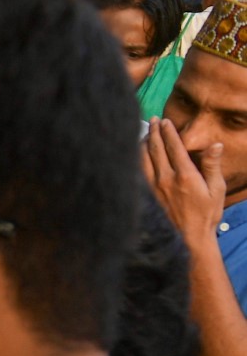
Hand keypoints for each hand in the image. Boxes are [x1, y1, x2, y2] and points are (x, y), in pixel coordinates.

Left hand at [143, 117, 225, 252]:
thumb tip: (215, 145)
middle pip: (156, 150)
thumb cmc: (207, 212)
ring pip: (144, 159)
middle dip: (154, 132)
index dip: (168, 132)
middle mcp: (166, 179)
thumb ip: (212, 165)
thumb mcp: (216, 188)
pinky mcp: (149, 194)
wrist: (189, 236)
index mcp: (184, 176)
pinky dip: (138, 158)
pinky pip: (140, 171)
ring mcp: (154, 187)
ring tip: (146, 132)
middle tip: (153, 119)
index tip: (164, 120)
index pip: (173, 147)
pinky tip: (138, 153)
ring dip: (144, 143)